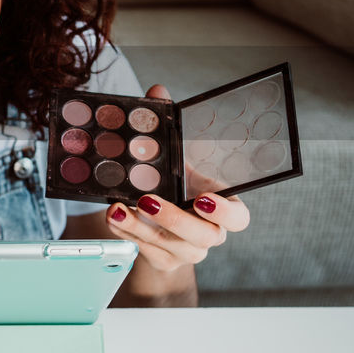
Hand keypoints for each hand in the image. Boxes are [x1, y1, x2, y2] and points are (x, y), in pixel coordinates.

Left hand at [106, 83, 250, 275]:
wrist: (165, 222)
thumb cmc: (179, 186)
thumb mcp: (177, 158)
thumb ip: (170, 127)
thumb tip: (158, 91)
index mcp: (225, 209)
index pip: (239, 219)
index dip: (226, 213)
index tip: (203, 199)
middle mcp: (210, 234)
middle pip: (202, 236)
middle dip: (174, 219)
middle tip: (149, 201)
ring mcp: (187, 252)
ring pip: (168, 246)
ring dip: (139, 227)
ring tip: (118, 207)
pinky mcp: (164, 260)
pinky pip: (145, 251)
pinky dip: (127, 233)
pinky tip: (114, 216)